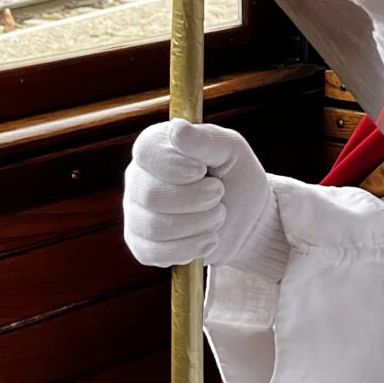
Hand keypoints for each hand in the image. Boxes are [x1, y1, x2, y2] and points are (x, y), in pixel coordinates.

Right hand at [123, 119, 282, 272]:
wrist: (247, 218)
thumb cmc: (235, 176)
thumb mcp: (231, 150)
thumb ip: (205, 139)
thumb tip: (177, 129)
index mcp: (156, 147)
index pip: (145, 152)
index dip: (172, 165)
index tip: (201, 171)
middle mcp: (138, 179)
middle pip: (150, 194)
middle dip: (195, 199)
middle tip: (219, 193)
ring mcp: (136, 213)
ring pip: (154, 227)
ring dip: (198, 224)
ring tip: (219, 215)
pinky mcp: (142, 245)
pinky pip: (154, 253)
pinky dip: (189, 248)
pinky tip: (208, 240)